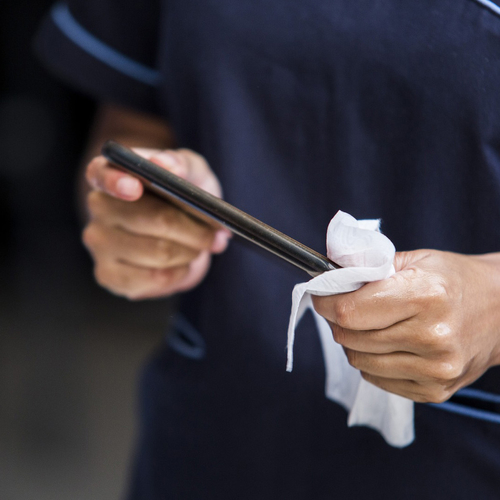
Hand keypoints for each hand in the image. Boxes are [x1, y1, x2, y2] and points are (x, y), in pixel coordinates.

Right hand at [83, 148, 229, 299]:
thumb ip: (181, 163)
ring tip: (199, 246)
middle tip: (215, 233)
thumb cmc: (180, 194)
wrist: (181, 229)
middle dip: (194, 229)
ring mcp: (98, 242)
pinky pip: (155, 278)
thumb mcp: (190, 171)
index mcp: (109, 172)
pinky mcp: (108, 275)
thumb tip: (166, 164)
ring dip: (191, 251)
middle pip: (153, 219)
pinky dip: (180, 272)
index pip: (101, 173)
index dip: (117, 182)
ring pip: (159, 252)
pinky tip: (182, 264)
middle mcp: (98, 206)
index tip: (136, 188)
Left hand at [312, 250, 499, 402]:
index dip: (326, 302)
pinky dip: (371, 361)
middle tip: (344, 308)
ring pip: (359, 361)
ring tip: (368, 325)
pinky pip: (377, 379)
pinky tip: (387, 344)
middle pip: (350, 337)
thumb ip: (369, 267)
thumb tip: (328, 276)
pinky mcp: (435, 391)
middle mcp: (433, 337)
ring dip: (353, 342)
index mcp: (426, 296)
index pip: (350, 311)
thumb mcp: (414, 259)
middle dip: (337, 321)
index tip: (322, 295)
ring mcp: (436, 369)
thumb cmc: (454, 280)